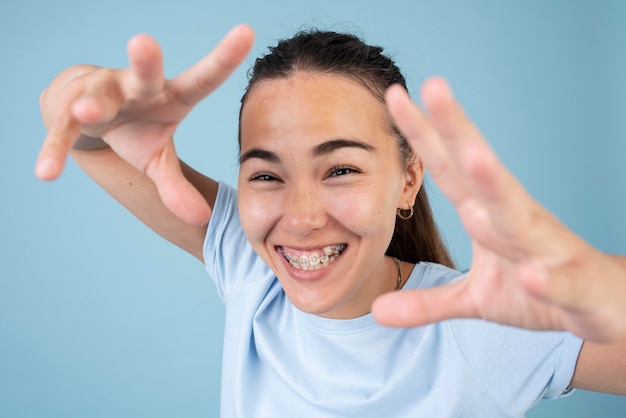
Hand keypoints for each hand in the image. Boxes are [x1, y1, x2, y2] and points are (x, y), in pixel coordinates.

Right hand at [35, 24, 253, 224]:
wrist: (86, 111)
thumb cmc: (135, 130)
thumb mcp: (157, 159)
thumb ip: (177, 187)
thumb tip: (202, 220)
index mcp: (171, 96)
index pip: (202, 79)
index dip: (224, 58)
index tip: (247, 32)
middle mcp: (138, 87)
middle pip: (144, 73)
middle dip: (144, 59)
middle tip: (143, 42)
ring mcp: (103, 94)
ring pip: (98, 96)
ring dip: (92, 104)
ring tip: (87, 112)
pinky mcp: (69, 110)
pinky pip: (62, 130)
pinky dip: (55, 151)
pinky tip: (46, 172)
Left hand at [373, 78, 625, 341]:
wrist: (603, 308)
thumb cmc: (536, 290)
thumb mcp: (475, 300)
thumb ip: (427, 302)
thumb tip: (379, 309)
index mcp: (487, 216)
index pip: (449, 169)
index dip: (422, 134)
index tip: (394, 96)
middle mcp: (514, 220)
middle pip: (480, 172)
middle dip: (458, 130)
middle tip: (433, 87)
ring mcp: (546, 250)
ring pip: (519, 215)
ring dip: (497, 185)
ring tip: (474, 155)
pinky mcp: (574, 287)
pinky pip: (557, 282)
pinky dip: (544, 280)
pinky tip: (529, 275)